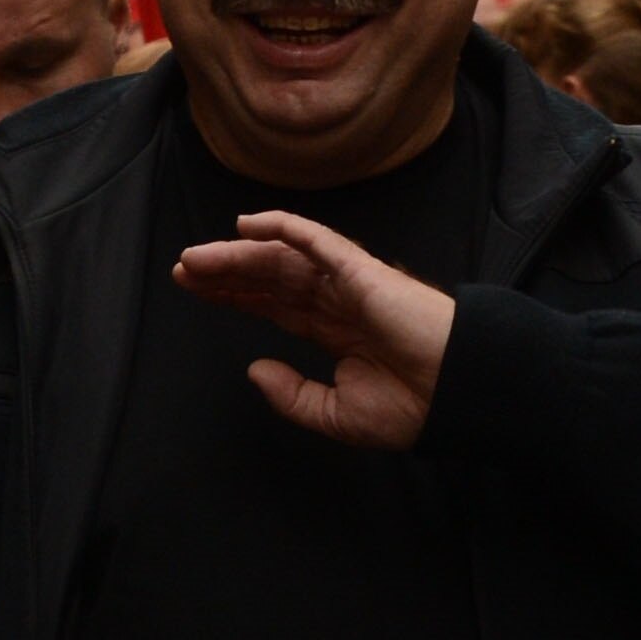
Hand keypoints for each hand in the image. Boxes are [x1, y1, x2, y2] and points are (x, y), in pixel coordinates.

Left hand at [170, 211, 459, 449]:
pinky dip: (281, 227)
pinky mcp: (360, 271)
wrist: (456, 396)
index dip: (234, 294)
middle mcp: (337, 300)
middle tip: (184, 269)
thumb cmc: (412, 407)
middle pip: (268, 278)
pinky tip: (244, 226)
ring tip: (196, 259)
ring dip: (237, 254)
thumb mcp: (337, 414)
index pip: (272, 304)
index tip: (196, 289)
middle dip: (225, 272)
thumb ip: (293, 394)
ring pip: (281, 258)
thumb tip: (254, 368)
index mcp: (334, 330)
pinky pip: (314, 240)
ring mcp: (348, 282)